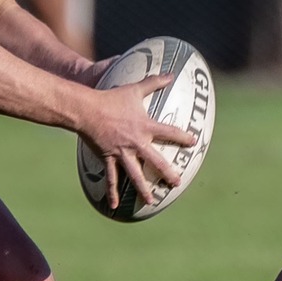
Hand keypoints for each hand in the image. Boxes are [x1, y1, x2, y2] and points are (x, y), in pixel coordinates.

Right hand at [76, 72, 195, 210]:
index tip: (194, 143)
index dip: (183, 137)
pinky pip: (111, 178)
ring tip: (151, 201)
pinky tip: (114, 206)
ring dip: (143, 189)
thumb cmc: (111, 98)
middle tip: (176, 183)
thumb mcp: (134, 89)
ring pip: (135, 174)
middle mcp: (136, 142)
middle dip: (167, 173)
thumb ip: (154, 82)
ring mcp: (122, 152)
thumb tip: (171, 74)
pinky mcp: (108, 158)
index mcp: (145, 127)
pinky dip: (112, 192)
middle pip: (155, 161)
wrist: (87, 110)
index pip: (169, 132)